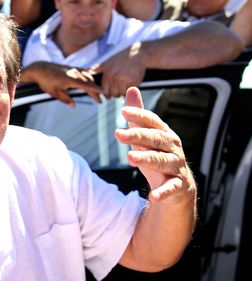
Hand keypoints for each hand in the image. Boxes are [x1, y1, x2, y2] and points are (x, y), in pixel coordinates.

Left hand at [20, 61, 102, 106]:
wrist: (40, 69)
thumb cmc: (46, 82)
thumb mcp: (54, 93)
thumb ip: (65, 99)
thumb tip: (74, 105)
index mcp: (71, 79)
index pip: (86, 85)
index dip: (95, 90)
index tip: (103, 93)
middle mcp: (74, 72)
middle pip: (89, 81)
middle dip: (96, 90)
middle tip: (100, 100)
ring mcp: (73, 69)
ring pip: (87, 76)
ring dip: (93, 83)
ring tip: (97, 92)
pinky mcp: (71, 67)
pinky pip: (84, 71)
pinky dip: (89, 76)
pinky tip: (92, 80)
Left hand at [92, 42, 145, 98]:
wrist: (137, 53)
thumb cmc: (120, 58)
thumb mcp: (107, 61)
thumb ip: (96, 68)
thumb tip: (85, 70)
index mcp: (107, 73)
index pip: (104, 90)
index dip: (106, 94)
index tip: (108, 95)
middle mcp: (115, 77)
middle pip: (112, 94)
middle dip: (114, 95)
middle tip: (116, 93)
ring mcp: (124, 79)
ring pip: (120, 93)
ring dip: (121, 93)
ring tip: (123, 88)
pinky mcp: (133, 81)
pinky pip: (129, 91)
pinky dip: (128, 91)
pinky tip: (129, 85)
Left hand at [114, 87, 195, 202]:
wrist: (178, 188)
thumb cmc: (158, 156)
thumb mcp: (146, 136)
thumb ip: (138, 115)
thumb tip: (131, 89)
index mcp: (164, 134)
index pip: (152, 121)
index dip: (139, 115)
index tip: (123, 111)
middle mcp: (172, 148)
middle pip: (155, 139)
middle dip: (137, 136)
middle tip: (118, 134)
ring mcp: (176, 166)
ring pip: (161, 161)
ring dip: (146, 159)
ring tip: (130, 158)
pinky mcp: (178, 185)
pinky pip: (170, 188)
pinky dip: (162, 192)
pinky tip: (153, 196)